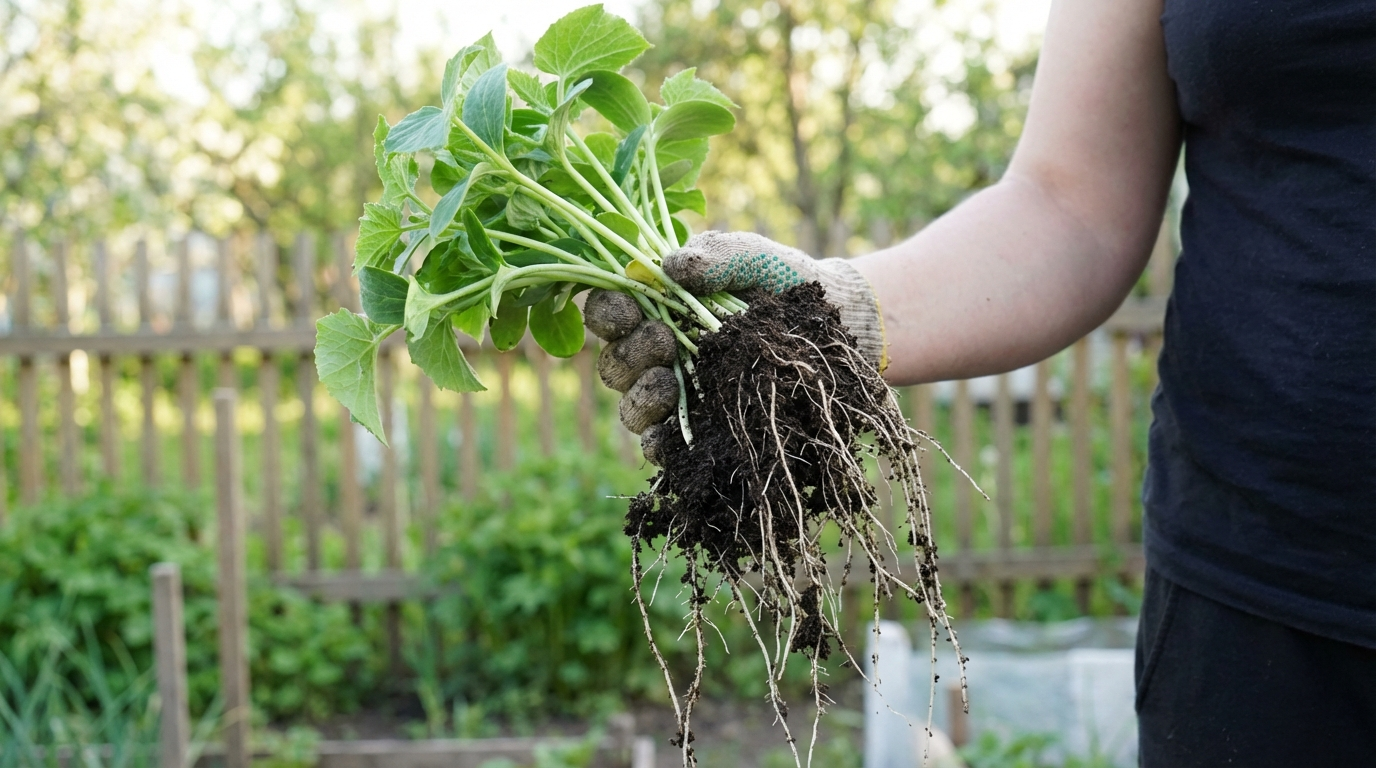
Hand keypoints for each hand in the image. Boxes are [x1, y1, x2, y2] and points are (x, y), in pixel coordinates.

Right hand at [583, 230, 884, 463]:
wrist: (836, 323)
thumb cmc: (783, 282)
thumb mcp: (750, 257)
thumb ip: (713, 257)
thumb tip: (669, 267)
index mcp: (658, 307)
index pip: (610, 311)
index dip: (607, 312)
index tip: (629, 308)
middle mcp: (659, 353)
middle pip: (614, 364)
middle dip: (630, 353)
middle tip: (664, 339)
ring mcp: (678, 394)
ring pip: (631, 407)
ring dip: (641, 396)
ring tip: (670, 382)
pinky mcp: (700, 431)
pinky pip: (660, 446)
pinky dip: (658, 442)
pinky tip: (672, 434)